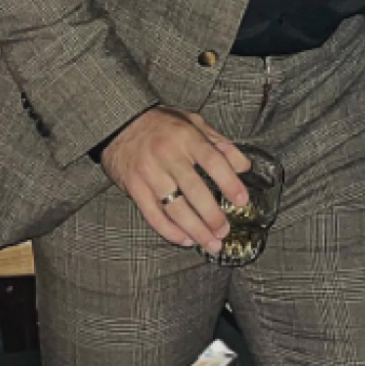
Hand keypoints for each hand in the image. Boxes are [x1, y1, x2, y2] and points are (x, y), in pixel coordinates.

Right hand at [101, 106, 250, 252]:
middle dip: (212, 215)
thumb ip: (220, 144)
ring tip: (210, 242)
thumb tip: (244, 166)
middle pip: (194, 190)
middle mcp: (168, 155)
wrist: (120, 122)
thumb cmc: (163, 123)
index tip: (242, 200)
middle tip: (224, 230)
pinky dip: (170, 231)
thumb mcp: (194, 122)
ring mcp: (149, 173)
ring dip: (195, 229)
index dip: (229, 182)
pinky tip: (185, 239)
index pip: (213, 161)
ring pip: (174, 208)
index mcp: (187, 137)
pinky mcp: (134, 188)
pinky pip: (153, 215)